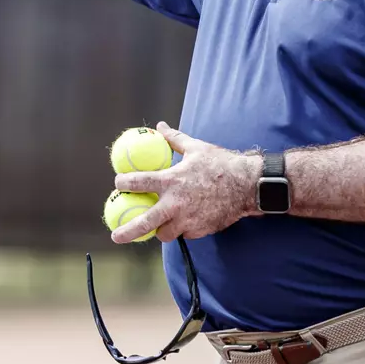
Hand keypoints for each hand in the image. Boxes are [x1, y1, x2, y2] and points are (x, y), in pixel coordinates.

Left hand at [110, 122, 259, 243]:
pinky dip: (181, 228)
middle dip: (127, 231)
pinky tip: (183, 221)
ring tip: (157, 225)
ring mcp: (188, 220)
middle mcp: (176, 204)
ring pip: (164, 234)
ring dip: (159, 229)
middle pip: (144, 223)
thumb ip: (175, 139)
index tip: (118, 184)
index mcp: (172, 181)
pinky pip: (184, 233)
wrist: (249, 186)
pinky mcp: (200, 230)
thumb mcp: (196, 148)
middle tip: (115, 236)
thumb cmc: (222, 164)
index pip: (139, 183)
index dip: (125, 183)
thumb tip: (160, 127)